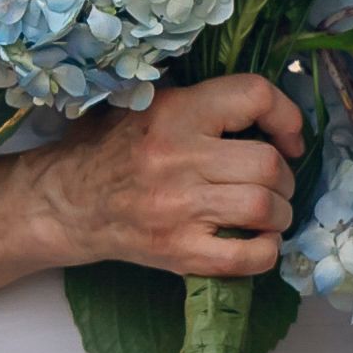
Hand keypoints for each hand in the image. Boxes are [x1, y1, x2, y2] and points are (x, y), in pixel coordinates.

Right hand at [28, 71, 306, 278]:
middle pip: (267, 163)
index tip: (287, 138)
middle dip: (284, 176)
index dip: (287, 115)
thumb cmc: (111, 149)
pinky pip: (246, 256)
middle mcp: (177, 157)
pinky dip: (265, 251)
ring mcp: (178, 208)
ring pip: (263, 207)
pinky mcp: (177, 251)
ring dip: (279, 212)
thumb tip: (270, 112)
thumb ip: (201, 102)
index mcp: (175, 112)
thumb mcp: (147, 105)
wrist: (65, 203)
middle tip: (274, 182)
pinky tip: (257, 242)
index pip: (254, 96)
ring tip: (269, 212)